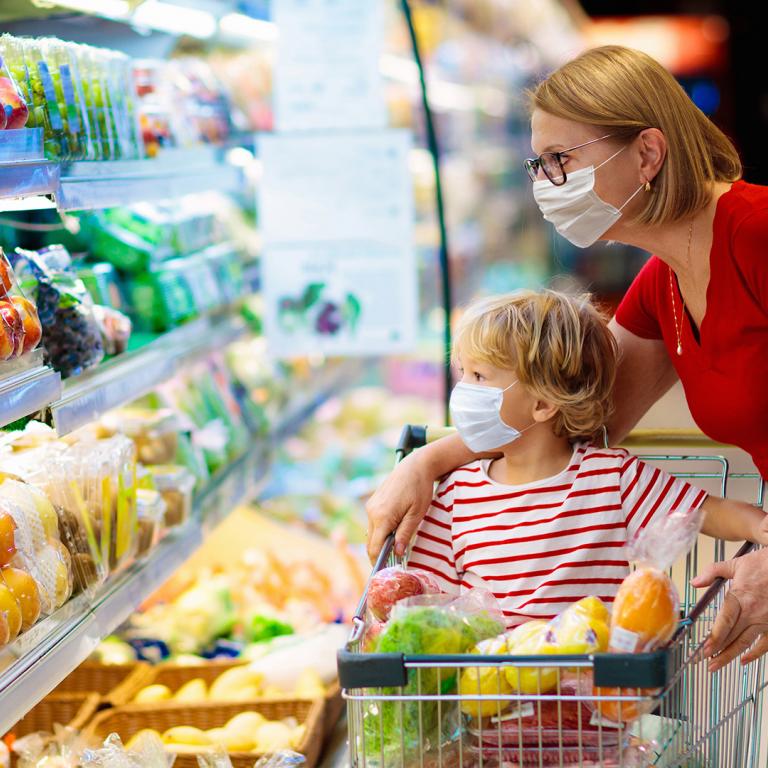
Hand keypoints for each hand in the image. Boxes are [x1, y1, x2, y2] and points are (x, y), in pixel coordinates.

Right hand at [366, 451, 434, 561]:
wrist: (415, 465)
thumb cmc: (420, 488)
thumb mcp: (417, 514)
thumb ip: (405, 534)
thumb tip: (398, 554)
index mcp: (382, 517)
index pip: (374, 548)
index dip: (377, 563)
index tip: (385, 573)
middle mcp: (372, 512)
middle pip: (371, 542)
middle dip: (379, 555)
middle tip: (393, 565)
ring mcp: (371, 506)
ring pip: (372, 533)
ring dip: (381, 542)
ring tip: (396, 549)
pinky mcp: (373, 502)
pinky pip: (374, 523)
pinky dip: (381, 531)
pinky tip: (394, 533)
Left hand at [691, 547, 767, 671]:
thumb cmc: (763, 564)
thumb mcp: (736, 564)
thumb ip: (713, 572)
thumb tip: (695, 582)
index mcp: (741, 597)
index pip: (725, 622)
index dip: (715, 637)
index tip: (704, 649)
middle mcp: (754, 612)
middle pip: (733, 636)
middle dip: (718, 651)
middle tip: (706, 662)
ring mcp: (766, 621)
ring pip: (746, 643)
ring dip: (731, 656)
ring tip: (717, 665)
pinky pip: (765, 644)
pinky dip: (755, 654)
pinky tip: (744, 660)